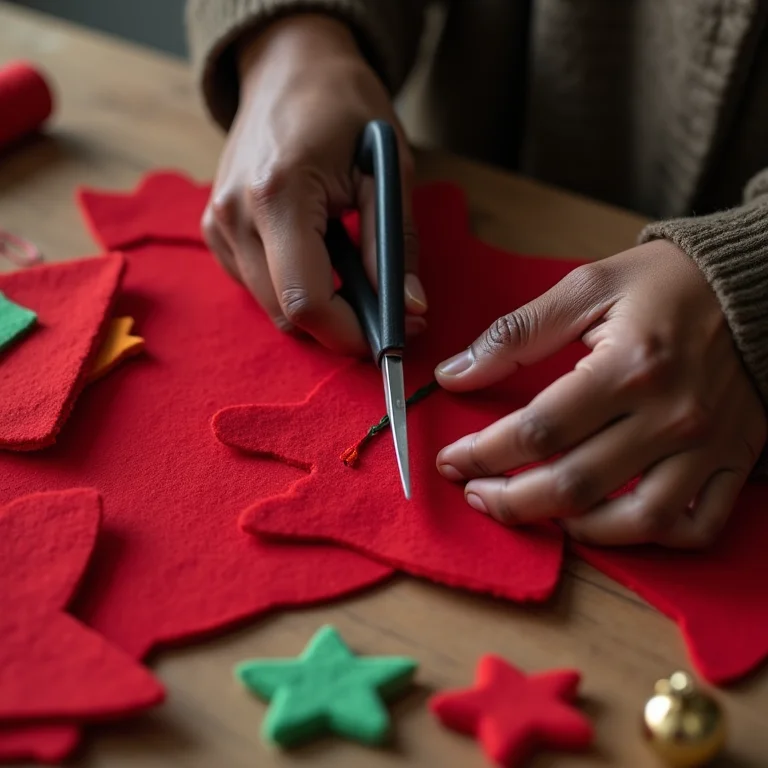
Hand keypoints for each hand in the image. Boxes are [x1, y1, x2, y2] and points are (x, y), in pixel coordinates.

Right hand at [201, 14, 426, 354]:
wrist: (288, 67)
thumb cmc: (344, 106)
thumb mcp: (387, 168)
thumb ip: (395, 245)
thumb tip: (410, 310)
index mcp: (277, 194)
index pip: (306, 301)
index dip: (351, 333)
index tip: (390, 336)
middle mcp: (234, 215)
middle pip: (286, 314)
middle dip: (340, 325)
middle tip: (384, 306)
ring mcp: (217, 225)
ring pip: (272, 307)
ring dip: (319, 306)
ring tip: (353, 267)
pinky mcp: (214, 230)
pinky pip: (258, 287)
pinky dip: (295, 288)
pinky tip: (319, 252)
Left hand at [435, 239, 766, 547]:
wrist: (755, 283)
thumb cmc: (666, 282)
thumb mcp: (587, 289)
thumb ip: (516, 333)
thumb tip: (454, 375)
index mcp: (628, 366)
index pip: (538, 430)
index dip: (484, 453)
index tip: (451, 460)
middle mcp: (671, 414)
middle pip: (576, 484)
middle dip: (512, 500)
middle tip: (476, 495)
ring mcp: (706, 444)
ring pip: (635, 519)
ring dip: (573, 530)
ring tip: (535, 513)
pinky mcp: (733, 459)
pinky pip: (696, 525)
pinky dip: (650, 538)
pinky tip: (609, 522)